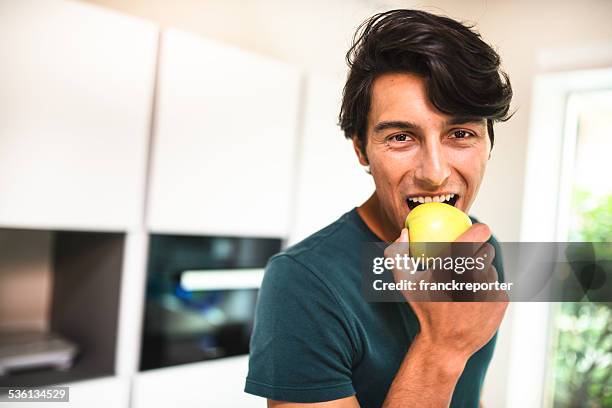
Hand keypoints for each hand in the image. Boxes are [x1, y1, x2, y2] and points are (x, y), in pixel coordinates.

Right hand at [385, 224, 508, 359]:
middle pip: (487, 250)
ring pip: (492, 270)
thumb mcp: (405, 282)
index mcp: (454, 264)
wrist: (445, 343)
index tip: (478, 230)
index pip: (478, 234)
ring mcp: (491, 287)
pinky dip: (488, 290)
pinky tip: (476, 301)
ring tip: (468, 286)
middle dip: (480, 251)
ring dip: (483, 273)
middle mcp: (476, 273)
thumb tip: (405, 232)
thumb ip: (399, 254)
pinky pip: (498, 287)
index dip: (480, 229)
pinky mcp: (501, 301)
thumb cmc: (423, 309)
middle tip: (469, 259)